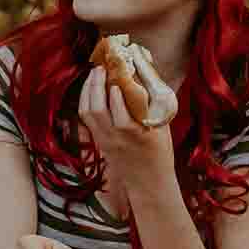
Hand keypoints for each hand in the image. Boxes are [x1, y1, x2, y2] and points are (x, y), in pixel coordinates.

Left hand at [78, 57, 175, 189]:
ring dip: (88, 90)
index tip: (118, 71)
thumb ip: (152, 104)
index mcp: (137, 133)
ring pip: (87, 112)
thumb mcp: (162, 127)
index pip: (122, 108)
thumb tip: (143, 74)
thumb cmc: (160, 152)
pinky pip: (87, 118)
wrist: (149, 182)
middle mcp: (117, 137)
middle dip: (96, 84)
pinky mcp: (98, 142)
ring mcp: (105, 141)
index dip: (116, 89)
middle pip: (97, 108)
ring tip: (95, 74)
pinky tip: (91, 89)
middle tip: (101, 67)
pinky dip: (86, 100)